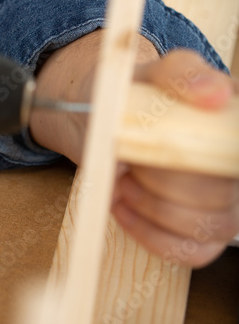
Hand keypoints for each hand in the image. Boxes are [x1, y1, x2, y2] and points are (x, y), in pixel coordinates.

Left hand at [112, 50, 238, 267]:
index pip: (232, 153)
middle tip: (129, 158)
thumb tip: (216, 93)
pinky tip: (125, 209)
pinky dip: (153, 235)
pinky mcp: (204, 231)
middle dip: (160, 179)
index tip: (155, 149)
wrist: (98, 119)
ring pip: (207, 225)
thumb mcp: (150, 73)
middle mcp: (236, 163)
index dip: (194, 158)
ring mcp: (227, 201)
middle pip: (218, 192)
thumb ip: (182, 74)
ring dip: (153, 207)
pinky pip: (194, 251)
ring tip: (125, 180)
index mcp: (234, 121)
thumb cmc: (130, 94)